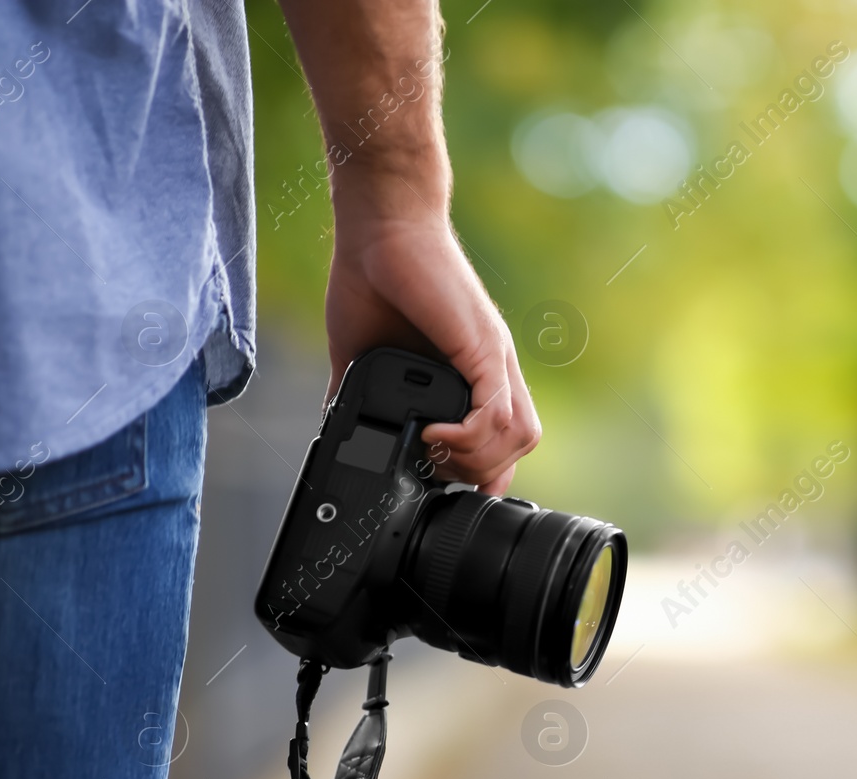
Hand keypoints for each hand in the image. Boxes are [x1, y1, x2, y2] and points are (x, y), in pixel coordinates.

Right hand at [323, 209, 538, 494]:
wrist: (378, 227)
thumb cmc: (372, 279)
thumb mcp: (364, 354)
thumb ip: (360, 392)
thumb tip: (337, 426)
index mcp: (475, 373)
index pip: (503, 441)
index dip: (477, 468)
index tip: (434, 473)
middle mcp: (495, 368)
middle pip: (518, 446)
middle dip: (476, 471)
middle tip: (431, 465)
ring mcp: (494, 357)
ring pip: (519, 436)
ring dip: (476, 459)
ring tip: (433, 451)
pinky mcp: (484, 346)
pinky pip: (497, 411)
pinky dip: (469, 436)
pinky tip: (434, 435)